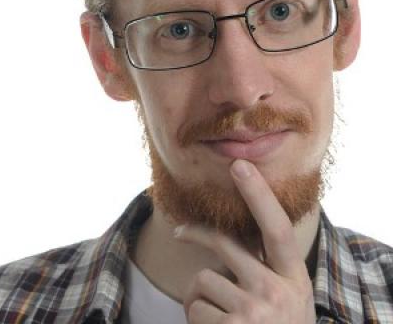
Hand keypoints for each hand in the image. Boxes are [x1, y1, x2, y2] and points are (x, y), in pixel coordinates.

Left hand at [174, 159, 315, 323]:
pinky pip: (193, 307)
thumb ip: (264, 267)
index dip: (258, 195)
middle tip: (180, 230)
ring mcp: (253, 313)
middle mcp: (277, 292)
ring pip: (202, 280)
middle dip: (197, 232)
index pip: (277, 229)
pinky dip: (195, 316)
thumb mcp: (285, 297)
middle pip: (224, 245)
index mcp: (293, 278)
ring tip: (218, 315)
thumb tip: (224, 242)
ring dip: (200, 296)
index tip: (240, 166)